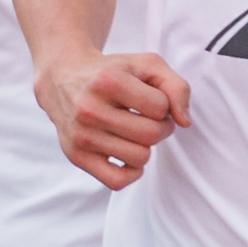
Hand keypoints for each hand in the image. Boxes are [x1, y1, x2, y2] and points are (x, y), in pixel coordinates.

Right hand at [38, 47, 188, 190]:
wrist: (63, 78)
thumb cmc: (111, 72)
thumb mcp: (146, 65)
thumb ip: (176, 87)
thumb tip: (184, 122)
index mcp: (108, 81)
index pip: (160, 107)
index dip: (164, 105)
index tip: (151, 100)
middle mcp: (90, 109)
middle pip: (151, 134)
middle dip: (160, 127)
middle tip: (148, 119)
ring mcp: (81, 135)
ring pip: (139, 158)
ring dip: (146, 147)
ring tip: (134, 132)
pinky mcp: (76, 156)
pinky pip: (117, 181)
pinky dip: (131, 172)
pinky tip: (128, 154)